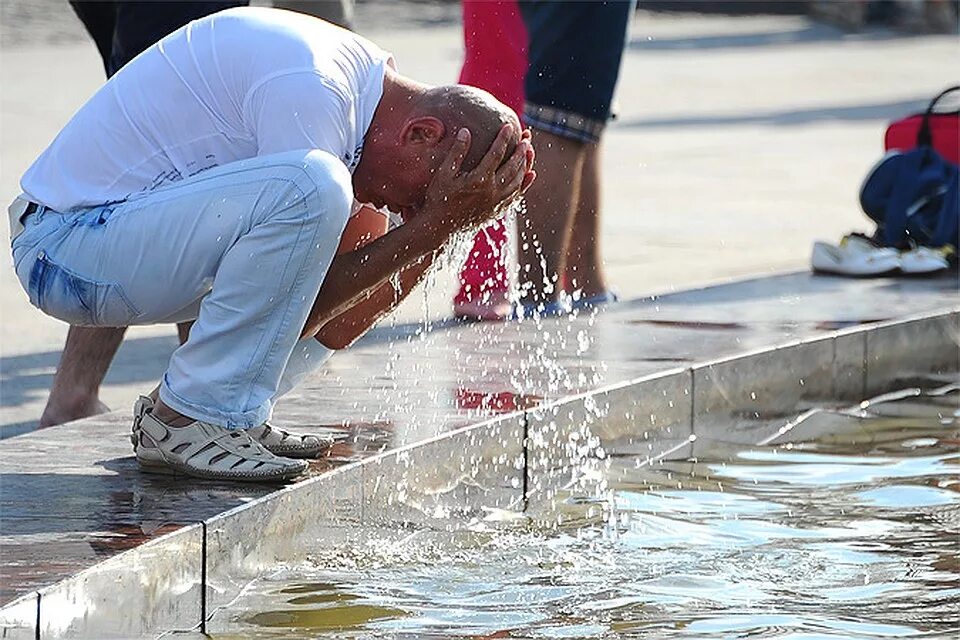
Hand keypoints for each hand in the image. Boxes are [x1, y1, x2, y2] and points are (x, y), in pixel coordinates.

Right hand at [416, 123, 531, 236]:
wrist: (441, 228)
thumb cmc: (439, 199)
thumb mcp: (444, 174)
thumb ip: (456, 153)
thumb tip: (466, 131)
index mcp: (479, 180)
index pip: (496, 154)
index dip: (503, 139)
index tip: (509, 126)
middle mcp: (492, 191)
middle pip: (513, 167)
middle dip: (521, 150)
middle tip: (527, 137)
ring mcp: (497, 202)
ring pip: (518, 181)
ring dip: (525, 165)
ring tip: (529, 151)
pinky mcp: (498, 210)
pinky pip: (516, 196)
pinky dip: (525, 184)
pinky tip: (530, 175)